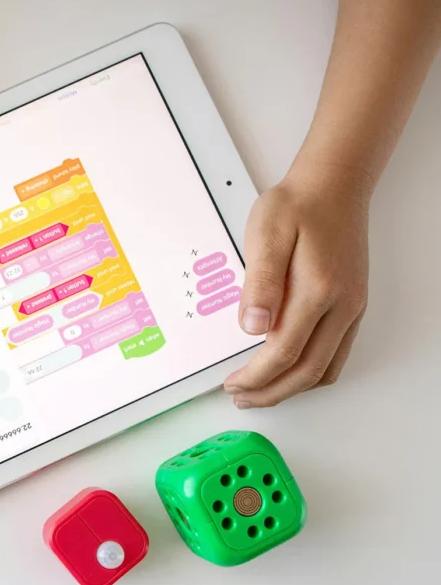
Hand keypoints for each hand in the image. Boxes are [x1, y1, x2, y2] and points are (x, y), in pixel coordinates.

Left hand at [224, 167, 369, 407]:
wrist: (332, 187)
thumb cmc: (296, 206)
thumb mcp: (267, 234)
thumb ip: (260, 282)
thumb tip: (252, 326)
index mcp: (317, 290)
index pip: (284, 352)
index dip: (256, 376)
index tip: (231, 384)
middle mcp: (342, 305)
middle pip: (308, 371)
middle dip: (271, 392)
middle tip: (240, 398)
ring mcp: (351, 308)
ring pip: (326, 368)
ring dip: (291, 388)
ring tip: (258, 391)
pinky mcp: (352, 306)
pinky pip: (336, 354)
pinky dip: (310, 373)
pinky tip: (287, 371)